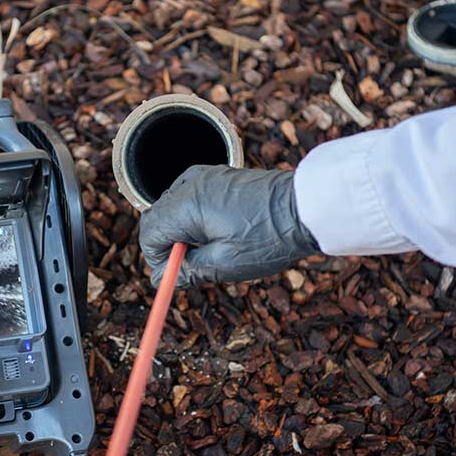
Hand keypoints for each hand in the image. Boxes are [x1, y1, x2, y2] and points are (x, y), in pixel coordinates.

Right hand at [139, 165, 319, 286]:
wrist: (307, 207)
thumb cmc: (269, 236)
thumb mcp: (225, 264)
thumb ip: (187, 271)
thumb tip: (161, 279)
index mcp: (186, 205)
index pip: (149, 233)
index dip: (157, 259)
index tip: (175, 274)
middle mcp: (189, 184)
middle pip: (155, 217)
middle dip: (165, 244)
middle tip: (190, 265)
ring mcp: (203, 176)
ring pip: (170, 206)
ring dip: (178, 230)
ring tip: (208, 248)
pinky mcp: (217, 176)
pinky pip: (188, 196)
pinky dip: (191, 216)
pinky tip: (215, 230)